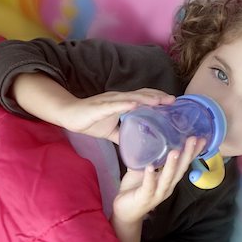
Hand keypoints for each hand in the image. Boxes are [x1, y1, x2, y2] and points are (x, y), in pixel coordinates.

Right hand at [60, 88, 174, 142]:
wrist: (69, 115)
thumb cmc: (90, 120)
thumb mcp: (111, 131)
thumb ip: (123, 135)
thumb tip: (136, 145)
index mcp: (123, 103)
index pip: (144, 98)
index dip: (158, 99)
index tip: (172, 103)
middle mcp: (119, 98)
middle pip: (142, 95)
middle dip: (158, 97)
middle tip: (173, 100)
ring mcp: (110, 102)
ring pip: (131, 98)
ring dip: (146, 99)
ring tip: (160, 101)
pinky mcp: (100, 107)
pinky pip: (114, 105)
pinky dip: (125, 104)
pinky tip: (135, 105)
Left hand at [112, 136, 206, 223]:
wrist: (124, 211)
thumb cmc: (135, 189)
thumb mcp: (142, 169)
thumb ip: (147, 156)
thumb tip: (147, 136)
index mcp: (169, 178)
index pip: (183, 163)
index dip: (192, 152)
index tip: (201, 139)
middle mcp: (167, 186)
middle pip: (180, 169)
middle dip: (187, 154)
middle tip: (193, 139)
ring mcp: (157, 193)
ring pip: (167, 178)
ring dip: (172, 165)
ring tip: (176, 151)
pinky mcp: (145, 198)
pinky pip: (149, 187)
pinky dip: (150, 177)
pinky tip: (151, 167)